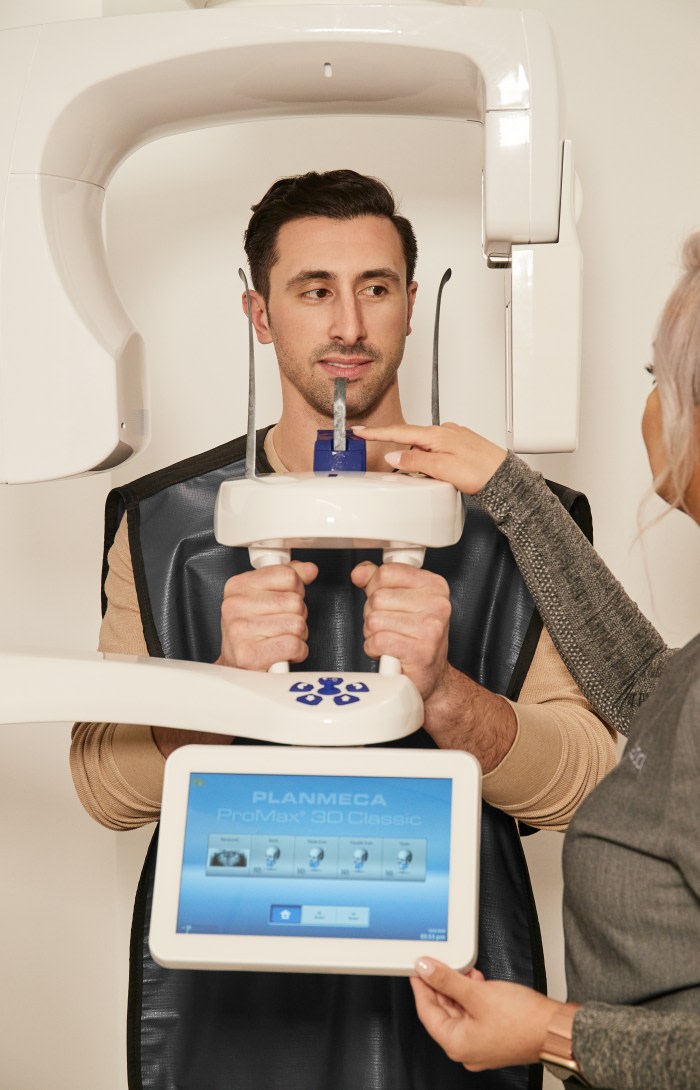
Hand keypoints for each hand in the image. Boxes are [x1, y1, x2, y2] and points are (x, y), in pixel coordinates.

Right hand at [216, 561, 317, 670]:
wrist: (235, 668)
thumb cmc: (250, 633)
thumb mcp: (265, 598)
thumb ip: (288, 579)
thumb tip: (309, 570)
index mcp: (238, 586)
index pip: (288, 575)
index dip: (296, 590)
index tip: (284, 601)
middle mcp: (235, 606)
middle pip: (295, 601)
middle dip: (297, 615)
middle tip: (282, 624)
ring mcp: (240, 630)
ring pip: (297, 624)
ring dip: (298, 635)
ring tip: (280, 638)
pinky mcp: (249, 655)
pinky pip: (294, 645)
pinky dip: (297, 652)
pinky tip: (284, 652)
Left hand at [350, 561, 450, 699]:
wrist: (430, 675)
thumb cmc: (416, 638)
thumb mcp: (400, 601)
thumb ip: (378, 582)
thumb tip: (360, 572)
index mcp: (434, 586)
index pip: (387, 572)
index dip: (375, 587)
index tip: (386, 601)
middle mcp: (437, 605)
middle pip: (377, 596)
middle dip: (373, 613)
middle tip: (389, 626)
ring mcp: (431, 628)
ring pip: (374, 619)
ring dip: (373, 633)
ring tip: (389, 639)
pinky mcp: (420, 652)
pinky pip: (377, 641)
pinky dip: (374, 649)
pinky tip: (388, 651)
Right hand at [353, 422, 506, 494]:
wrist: (504, 477)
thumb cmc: (480, 472)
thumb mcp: (442, 468)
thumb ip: (415, 461)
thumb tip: (394, 457)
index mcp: (436, 435)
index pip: (399, 432)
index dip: (377, 433)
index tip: (360, 430)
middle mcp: (444, 432)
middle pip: (411, 440)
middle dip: (400, 453)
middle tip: (395, 468)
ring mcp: (452, 438)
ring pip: (424, 447)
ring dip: (418, 460)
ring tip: (428, 477)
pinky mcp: (459, 446)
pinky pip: (436, 451)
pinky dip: (430, 460)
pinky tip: (436, 472)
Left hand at [410, 958, 560, 1070]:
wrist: (555, 1029)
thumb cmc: (523, 1020)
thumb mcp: (478, 993)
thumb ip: (447, 980)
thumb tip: (425, 970)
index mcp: (457, 1044)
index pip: (426, 1011)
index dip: (421, 986)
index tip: (417, 968)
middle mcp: (466, 1049)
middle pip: (442, 1010)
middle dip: (441, 984)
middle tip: (438, 962)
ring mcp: (479, 1044)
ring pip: (458, 1010)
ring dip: (458, 987)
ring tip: (462, 967)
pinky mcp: (491, 1035)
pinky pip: (473, 1013)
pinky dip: (471, 995)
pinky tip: (476, 979)